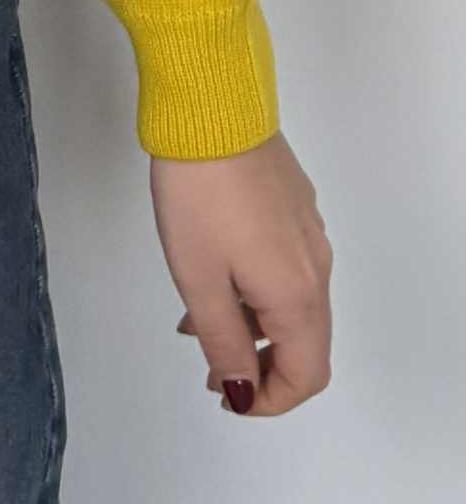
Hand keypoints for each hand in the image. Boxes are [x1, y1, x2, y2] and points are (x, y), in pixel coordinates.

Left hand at [153, 128, 333, 416]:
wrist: (212, 109)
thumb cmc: (199, 197)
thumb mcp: (199, 279)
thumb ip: (223, 340)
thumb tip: (241, 389)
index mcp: (298, 294)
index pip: (308, 374)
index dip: (270, 400)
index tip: (226, 396)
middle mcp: (316, 266)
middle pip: (303, 341)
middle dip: (258, 364)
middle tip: (208, 365)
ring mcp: (308, 231)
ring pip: (290, 301)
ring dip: (250, 324)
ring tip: (195, 321)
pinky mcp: (293, 203)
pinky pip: (283, 265)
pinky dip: (252, 287)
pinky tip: (211, 271)